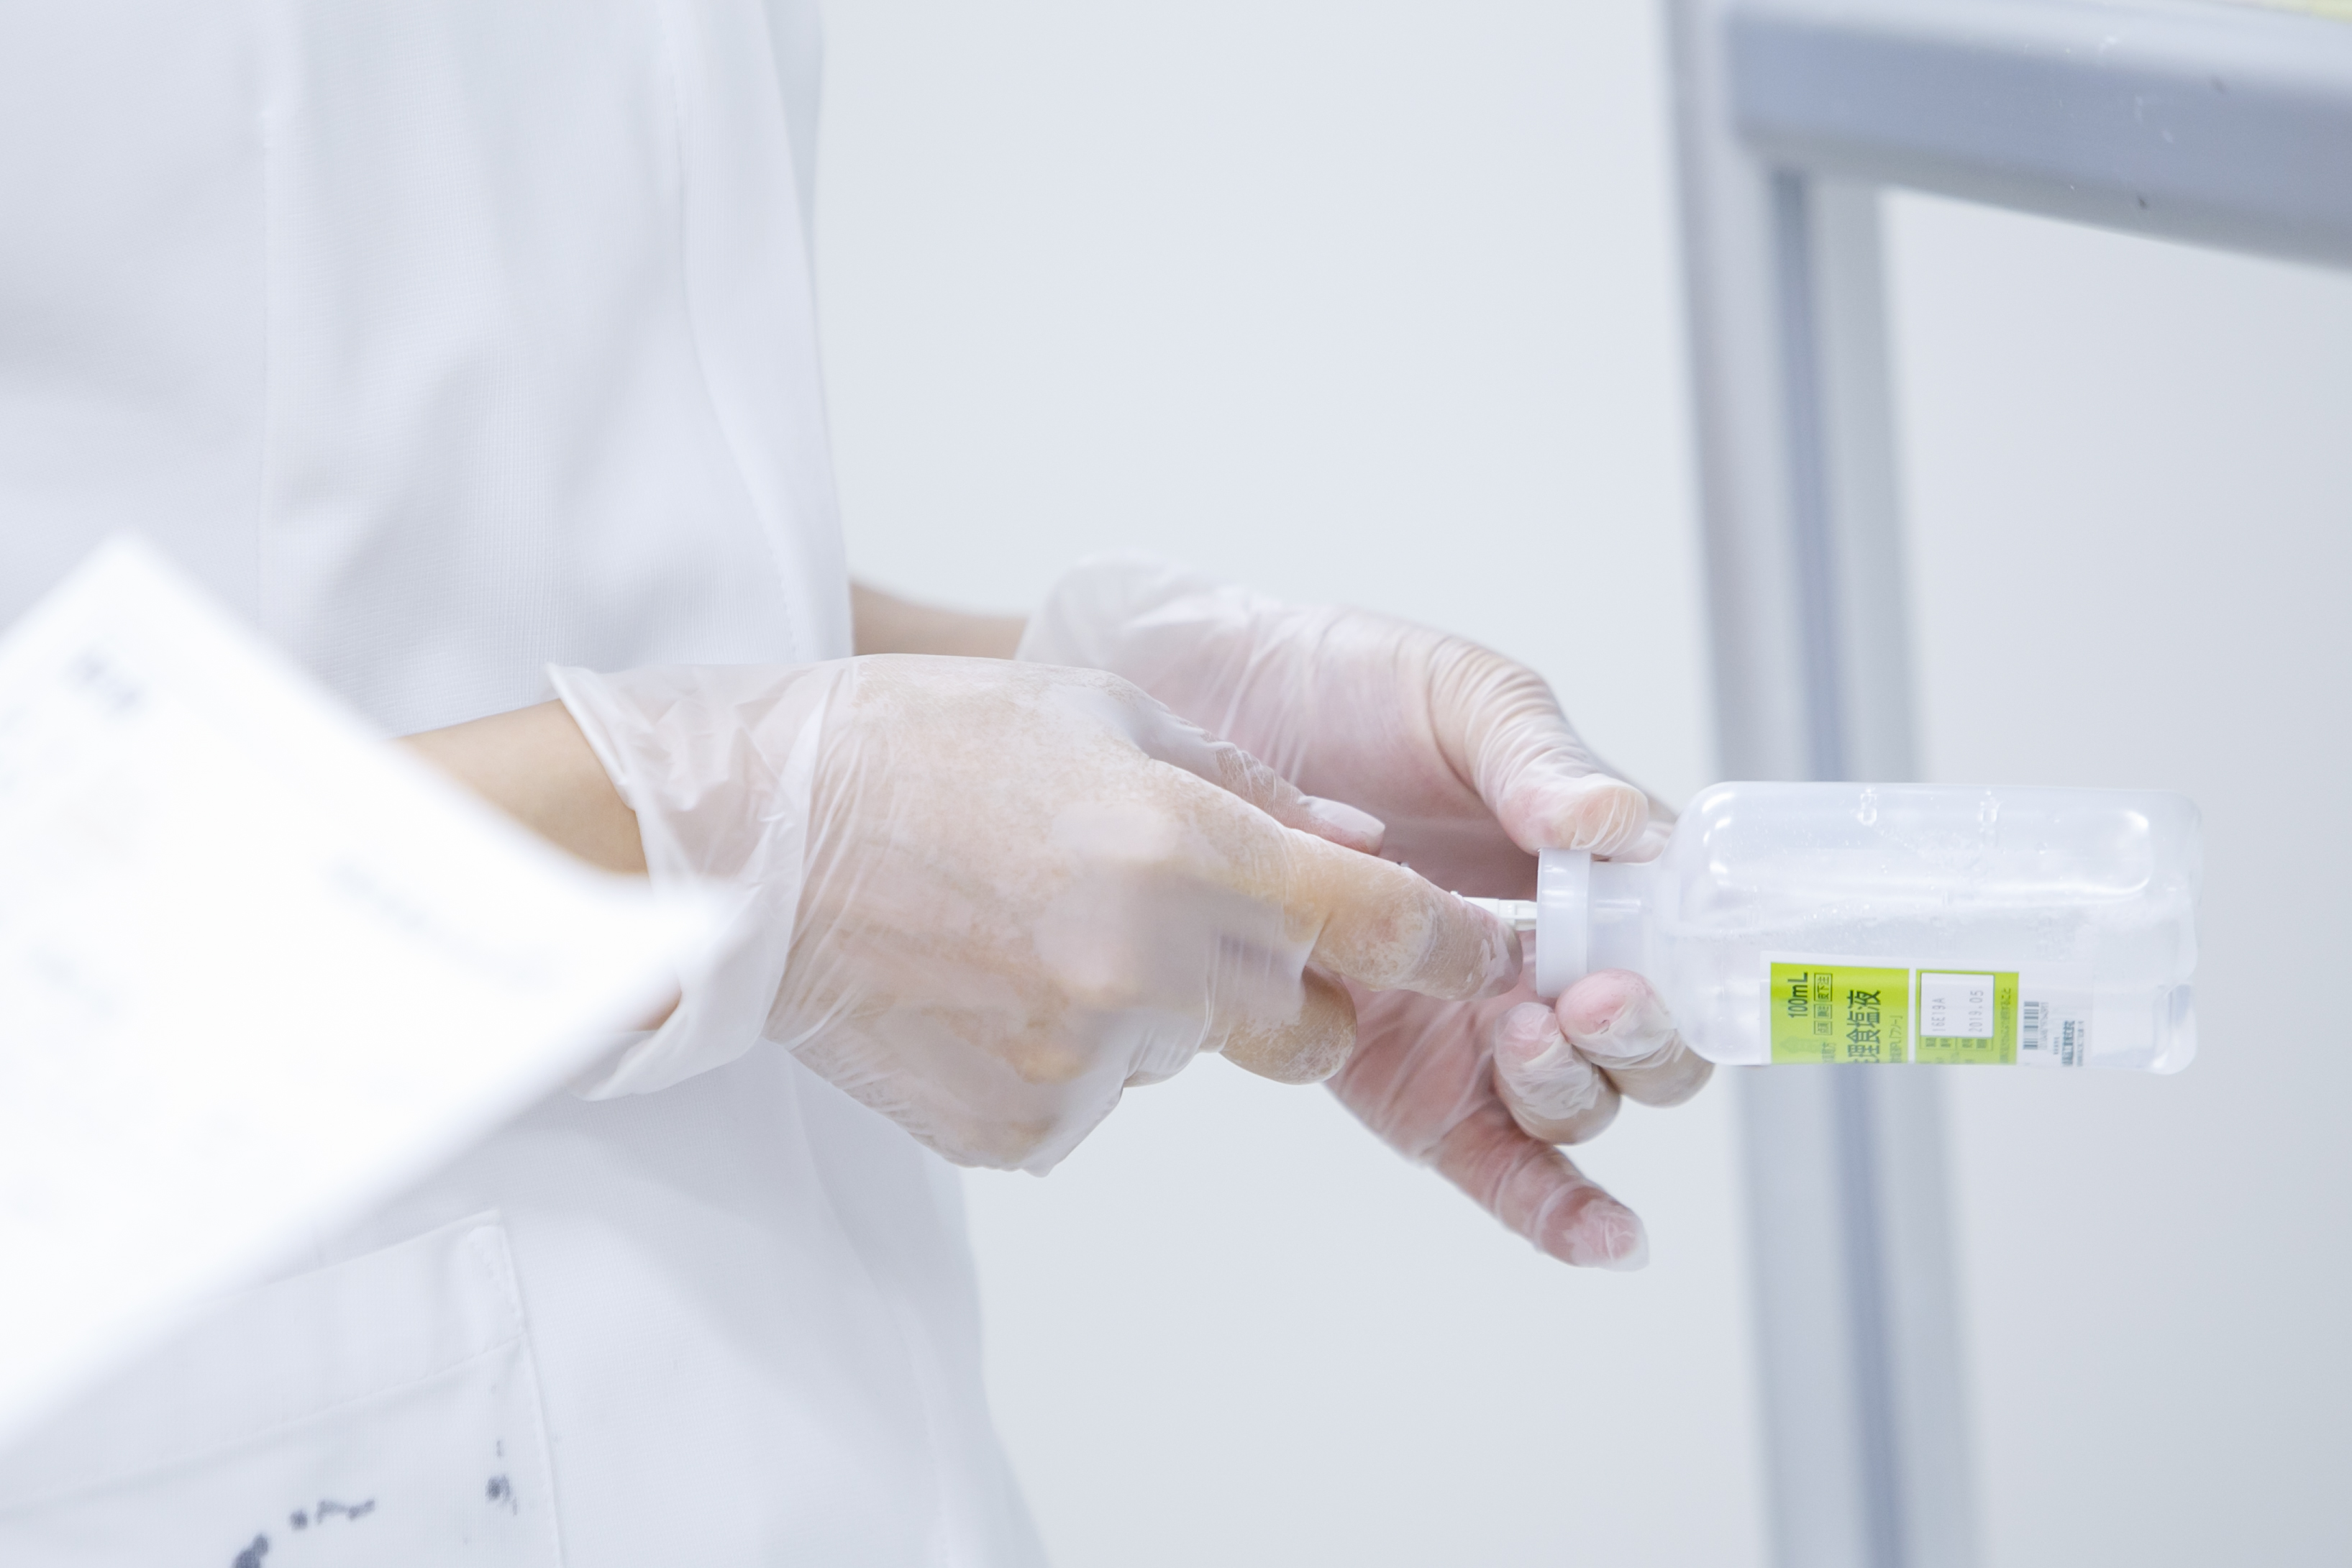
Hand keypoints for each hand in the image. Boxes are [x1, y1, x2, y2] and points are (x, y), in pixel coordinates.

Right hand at [550, 656, 1518, 1170]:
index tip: (1484, 954)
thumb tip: (1360, 848)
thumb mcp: (1100, 714)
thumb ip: (1250, 790)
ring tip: (1039, 928)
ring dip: (1153, 1008)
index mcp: (1179, 847)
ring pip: (1190, 1059)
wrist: (745, 848)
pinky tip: (990, 982)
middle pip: (1308, 1023)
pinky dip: (1068, 1054)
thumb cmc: (917, 751)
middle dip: (1287, 983)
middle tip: (1189, 918)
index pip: (1379, 923)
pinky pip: (1095, 1103)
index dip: (1451, 945)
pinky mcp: (1020, 1129)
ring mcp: (1079, 1063)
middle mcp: (1145, 969)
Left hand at [1018, 556, 1709, 1261]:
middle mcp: (1537, 953)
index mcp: (1581, 865)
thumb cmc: (1329, 685)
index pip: (1680, 944)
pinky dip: (1554, 1208)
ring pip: (1570, 1103)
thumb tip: (1614, 827)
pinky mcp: (1396, 1072)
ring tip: (1512, 1032)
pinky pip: (1492, 1159)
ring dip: (1570, 1092)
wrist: (1186, 710)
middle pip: (1642, 1043)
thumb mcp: (1455, 694)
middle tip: (1576, 1001)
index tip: (1635, 960)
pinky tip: (1605, 1238)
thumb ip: (1539, 759)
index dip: (1683, 969)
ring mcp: (1468, 1022)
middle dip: (1636, 1041)